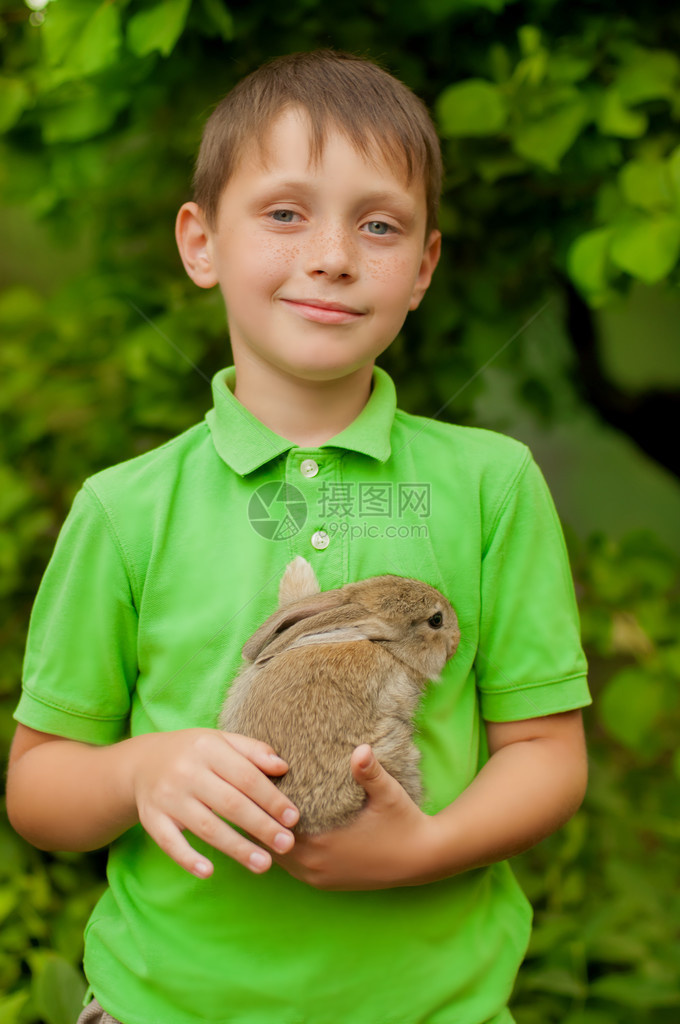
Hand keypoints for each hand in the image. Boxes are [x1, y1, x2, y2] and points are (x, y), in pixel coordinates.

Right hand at [129, 729, 298, 878]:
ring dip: (237, 848)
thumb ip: (252, 750)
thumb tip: (283, 767)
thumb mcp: (221, 740)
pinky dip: (188, 858)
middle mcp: (186, 772)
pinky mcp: (151, 819)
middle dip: (261, 826)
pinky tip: (208, 872)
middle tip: (287, 845)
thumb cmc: (195, 753)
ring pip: (206, 827)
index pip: (246, 776)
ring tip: (264, 864)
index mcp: (208, 748)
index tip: (293, 818)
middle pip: (230, 803)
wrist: (142, 762)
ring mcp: (167, 797)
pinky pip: (170, 843)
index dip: (271, 798)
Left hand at [273, 745, 439, 890]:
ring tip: (263, 807)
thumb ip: (370, 772)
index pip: (276, 824)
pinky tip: (284, 828)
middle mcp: (314, 866)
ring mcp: (318, 878)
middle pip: (270, 842)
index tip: (260, 780)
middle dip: (263, 818)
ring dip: (271, 835)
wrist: (422, 859)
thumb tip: (360, 749)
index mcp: (322, 844)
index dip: (265, 803)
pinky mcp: (325, 883)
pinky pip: (292, 867)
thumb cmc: (403, 823)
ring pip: (278, 857)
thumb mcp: (388, 794)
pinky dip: (284, 849)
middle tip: (256, 790)